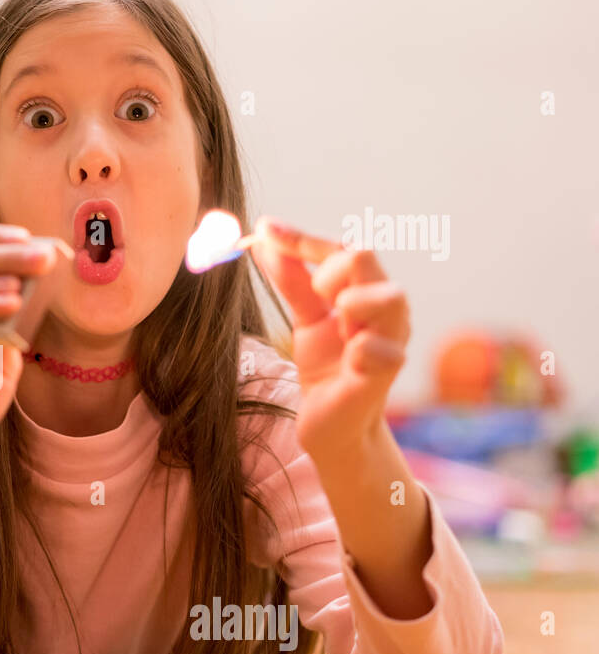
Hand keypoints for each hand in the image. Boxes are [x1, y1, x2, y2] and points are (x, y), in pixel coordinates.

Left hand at [249, 216, 409, 457]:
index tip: (264, 229)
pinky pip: (378, 350)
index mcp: (366, 289)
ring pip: (390, 296)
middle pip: (365, 257)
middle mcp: (386, 309)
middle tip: (314, 295)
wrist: (331, 424)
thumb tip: (263, 239)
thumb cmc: (327, 366)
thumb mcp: (306, 317)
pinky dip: (360, 349)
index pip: (342, 248)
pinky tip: (350, 358)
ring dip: (354, 299)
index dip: (301, 238)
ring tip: (338, 320)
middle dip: (329, 269)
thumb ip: (292, 280)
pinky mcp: (385, 375)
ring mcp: (391, 340)